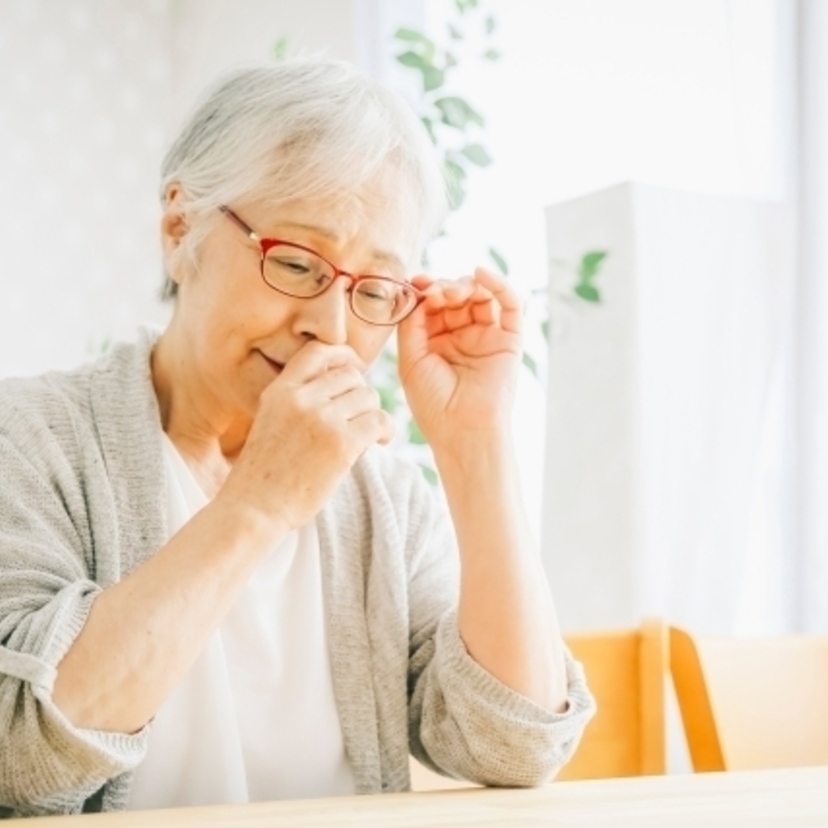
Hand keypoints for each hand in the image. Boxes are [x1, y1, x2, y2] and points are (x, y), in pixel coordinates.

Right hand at [220, 341, 394, 530]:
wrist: (254, 509)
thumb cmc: (264, 473)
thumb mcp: (271, 421)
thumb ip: (298, 400)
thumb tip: (344, 383)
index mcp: (280, 390)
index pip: (317, 351)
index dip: (343, 354)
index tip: (355, 366)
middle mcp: (300, 398)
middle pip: (351, 375)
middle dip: (361, 394)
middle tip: (360, 417)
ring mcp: (321, 419)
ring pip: (368, 396)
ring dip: (373, 414)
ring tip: (368, 434)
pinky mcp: (341, 443)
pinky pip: (379, 421)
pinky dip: (386, 430)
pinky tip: (380, 442)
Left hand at [397, 267, 521, 448]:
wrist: (463, 430)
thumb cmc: (433, 403)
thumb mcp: (410, 359)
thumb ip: (411, 323)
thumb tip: (419, 291)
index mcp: (435, 342)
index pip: (432, 304)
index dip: (425, 289)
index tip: (416, 283)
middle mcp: (462, 336)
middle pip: (455, 296)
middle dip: (444, 287)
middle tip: (435, 292)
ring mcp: (486, 336)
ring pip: (480, 295)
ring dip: (465, 285)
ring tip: (452, 292)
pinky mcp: (509, 339)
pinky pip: (510, 304)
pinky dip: (499, 284)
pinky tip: (481, 273)